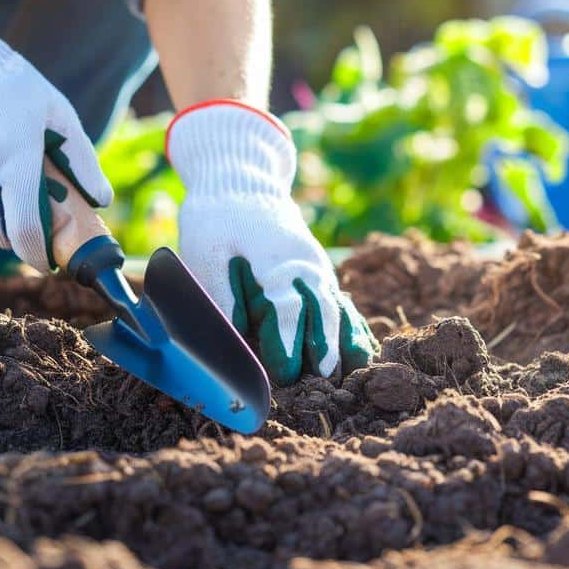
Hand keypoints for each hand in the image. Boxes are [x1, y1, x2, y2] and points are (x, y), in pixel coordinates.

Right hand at [0, 0, 110, 272]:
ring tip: (5, 214)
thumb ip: (81, 157)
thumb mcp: (54, 110)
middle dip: (18, 243)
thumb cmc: (7, 82)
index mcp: (16, 162)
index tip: (48, 264)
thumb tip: (102, 199)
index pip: (27, 233)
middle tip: (30, 234)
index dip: (38, 256)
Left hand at [167, 101, 377, 383]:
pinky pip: (342, 304)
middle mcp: (306, 266)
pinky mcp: (319, 275)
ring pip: (339, 310)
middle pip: (323, 312)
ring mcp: (318, 270)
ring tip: (353, 376)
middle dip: (324, 350)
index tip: (285, 375)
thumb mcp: (205, 250)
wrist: (241, 182)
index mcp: (277, 260)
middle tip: (323, 385)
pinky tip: (362, 354)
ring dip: (346, 343)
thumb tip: (231, 335)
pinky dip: (352, 328)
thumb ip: (220, 292)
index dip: (288, 343)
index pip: (288, 308)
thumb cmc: (216, 218)